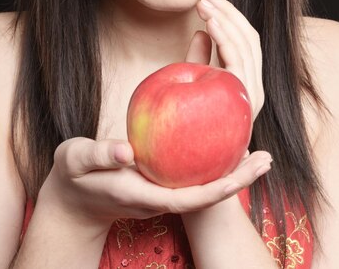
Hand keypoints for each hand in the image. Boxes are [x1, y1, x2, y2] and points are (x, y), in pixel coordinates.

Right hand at [39, 136, 270, 230]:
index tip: (250, 167)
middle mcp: (161, 197)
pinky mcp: (160, 182)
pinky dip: (211, 160)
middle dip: (239, 180)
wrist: (72, 199)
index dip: (225, 185)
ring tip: (257, 150)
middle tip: (266, 157)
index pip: (194, 197)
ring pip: (203, 185)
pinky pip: (192, 174)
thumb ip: (99, 155)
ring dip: (230, 171)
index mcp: (146, 195)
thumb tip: (127, 151)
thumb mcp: (77, 160)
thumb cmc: (73, 177)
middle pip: (207, 193)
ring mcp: (162, 191)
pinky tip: (222, 138)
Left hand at [185, 0, 263, 121]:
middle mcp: (256, 87)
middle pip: (248, 37)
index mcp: (248, 81)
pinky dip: (225, 39)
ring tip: (205, 2)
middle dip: (227, 10)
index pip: (245, 38)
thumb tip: (200, 29)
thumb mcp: (197, 86)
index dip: (231, 11)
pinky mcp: (243, 103)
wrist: (198, 173)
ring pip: (246, 46)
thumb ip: (202, 59)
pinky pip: (237, 63)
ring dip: (225, 18)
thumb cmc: (193, 128)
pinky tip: (210, 22)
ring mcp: (252, 96)